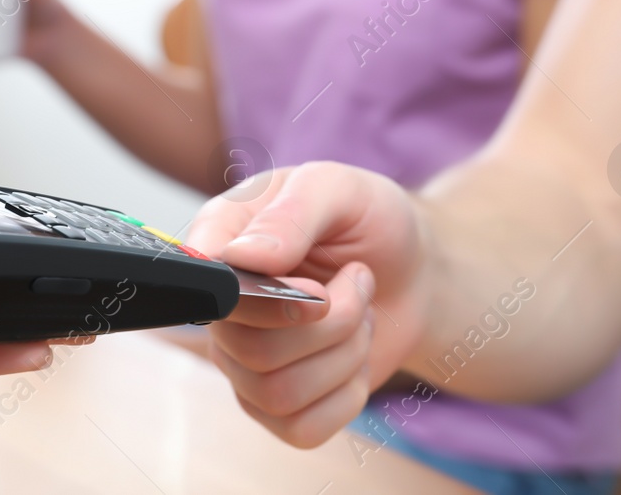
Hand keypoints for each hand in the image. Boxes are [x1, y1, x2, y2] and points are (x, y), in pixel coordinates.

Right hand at [185, 162, 429, 447]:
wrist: (414, 269)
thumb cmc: (369, 220)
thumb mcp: (340, 190)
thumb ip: (293, 214)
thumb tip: (245, 257)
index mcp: (223, 239)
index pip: (207, 287)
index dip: (267, 299)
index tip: (319, 283)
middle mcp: (223, 306)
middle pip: (252, 351)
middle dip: (333, 322)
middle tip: (358, 282)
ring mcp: (244, 360)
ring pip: (278, 393)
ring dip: (346, 354)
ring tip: (359, 315)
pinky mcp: (275, 403)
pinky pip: (301, 429)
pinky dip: (347, 394)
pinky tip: (354, 355)